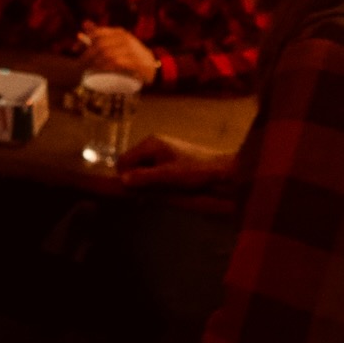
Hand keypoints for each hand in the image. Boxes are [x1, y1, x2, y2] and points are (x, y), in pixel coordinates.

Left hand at [79, 24, 157, 86]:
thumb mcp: (116, 41)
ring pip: (107, 54)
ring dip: (95, 63)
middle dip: (87, 55)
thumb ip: (101, 34)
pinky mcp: (135, 62)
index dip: (83, 41)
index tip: (74, 50)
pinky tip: (99, 71)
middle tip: (80, 64)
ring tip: (88, 69)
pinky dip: (105, 67)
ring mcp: (131, 50)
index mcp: (119, 32)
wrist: (151, 65)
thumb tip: (84, 24)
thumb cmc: (129, 53)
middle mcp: (125, 39)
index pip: (97, 33)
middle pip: (100, 45)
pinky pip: (117, 62)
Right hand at [118, 134, 235, 189]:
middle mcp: (153, 144)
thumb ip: (144, 178)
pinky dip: (152, 181)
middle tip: (142, 198)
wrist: (222, 171)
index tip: (131, 194)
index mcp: (150, 144)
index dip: (124, 177)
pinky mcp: (170, 159)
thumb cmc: (195, 171)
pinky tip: (160, 191)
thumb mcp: (168, 176)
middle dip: (134, 180)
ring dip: (144, 182)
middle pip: (131, 164)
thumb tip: (121, 181)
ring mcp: (162, 151)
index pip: (124, 160)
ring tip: (152, 196)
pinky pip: (152, 170)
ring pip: (142, 168)